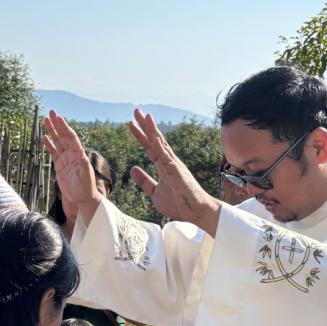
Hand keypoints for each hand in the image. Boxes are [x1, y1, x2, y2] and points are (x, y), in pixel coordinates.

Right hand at [43, 111, 102, 225]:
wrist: (83, 198)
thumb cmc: (86, 189)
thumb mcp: (86, 178)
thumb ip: (84, 166)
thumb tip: (82, 153)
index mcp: (79, 154)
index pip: (71, 138)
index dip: (64, 128)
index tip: (58, 118)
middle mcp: (72, 154)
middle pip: (63, 136)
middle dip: (57, 124)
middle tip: (51, 112)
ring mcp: (66, 159)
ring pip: (58, 142)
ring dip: (52, 131)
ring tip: (45, 120)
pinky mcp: (60, 165)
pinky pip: (54, 152)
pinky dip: (49, 145)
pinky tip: (45, 137)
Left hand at [127, 109, 221, 235]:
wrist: (196, 212)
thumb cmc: (179, 203)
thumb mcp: (155, 193)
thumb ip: (144, 181)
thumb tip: (132, 169)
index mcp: (163, 166)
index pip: (149, 147)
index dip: (140, 135)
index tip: (131, 123)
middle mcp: (169, 162)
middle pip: (155, 140)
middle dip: (145, 126)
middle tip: (136, 110)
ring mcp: (174, 167)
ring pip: (162, 146)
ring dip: (153, 132)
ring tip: (146, 117)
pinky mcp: (179, 175)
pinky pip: (169, 161)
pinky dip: (162, 151)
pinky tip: (156, 141)